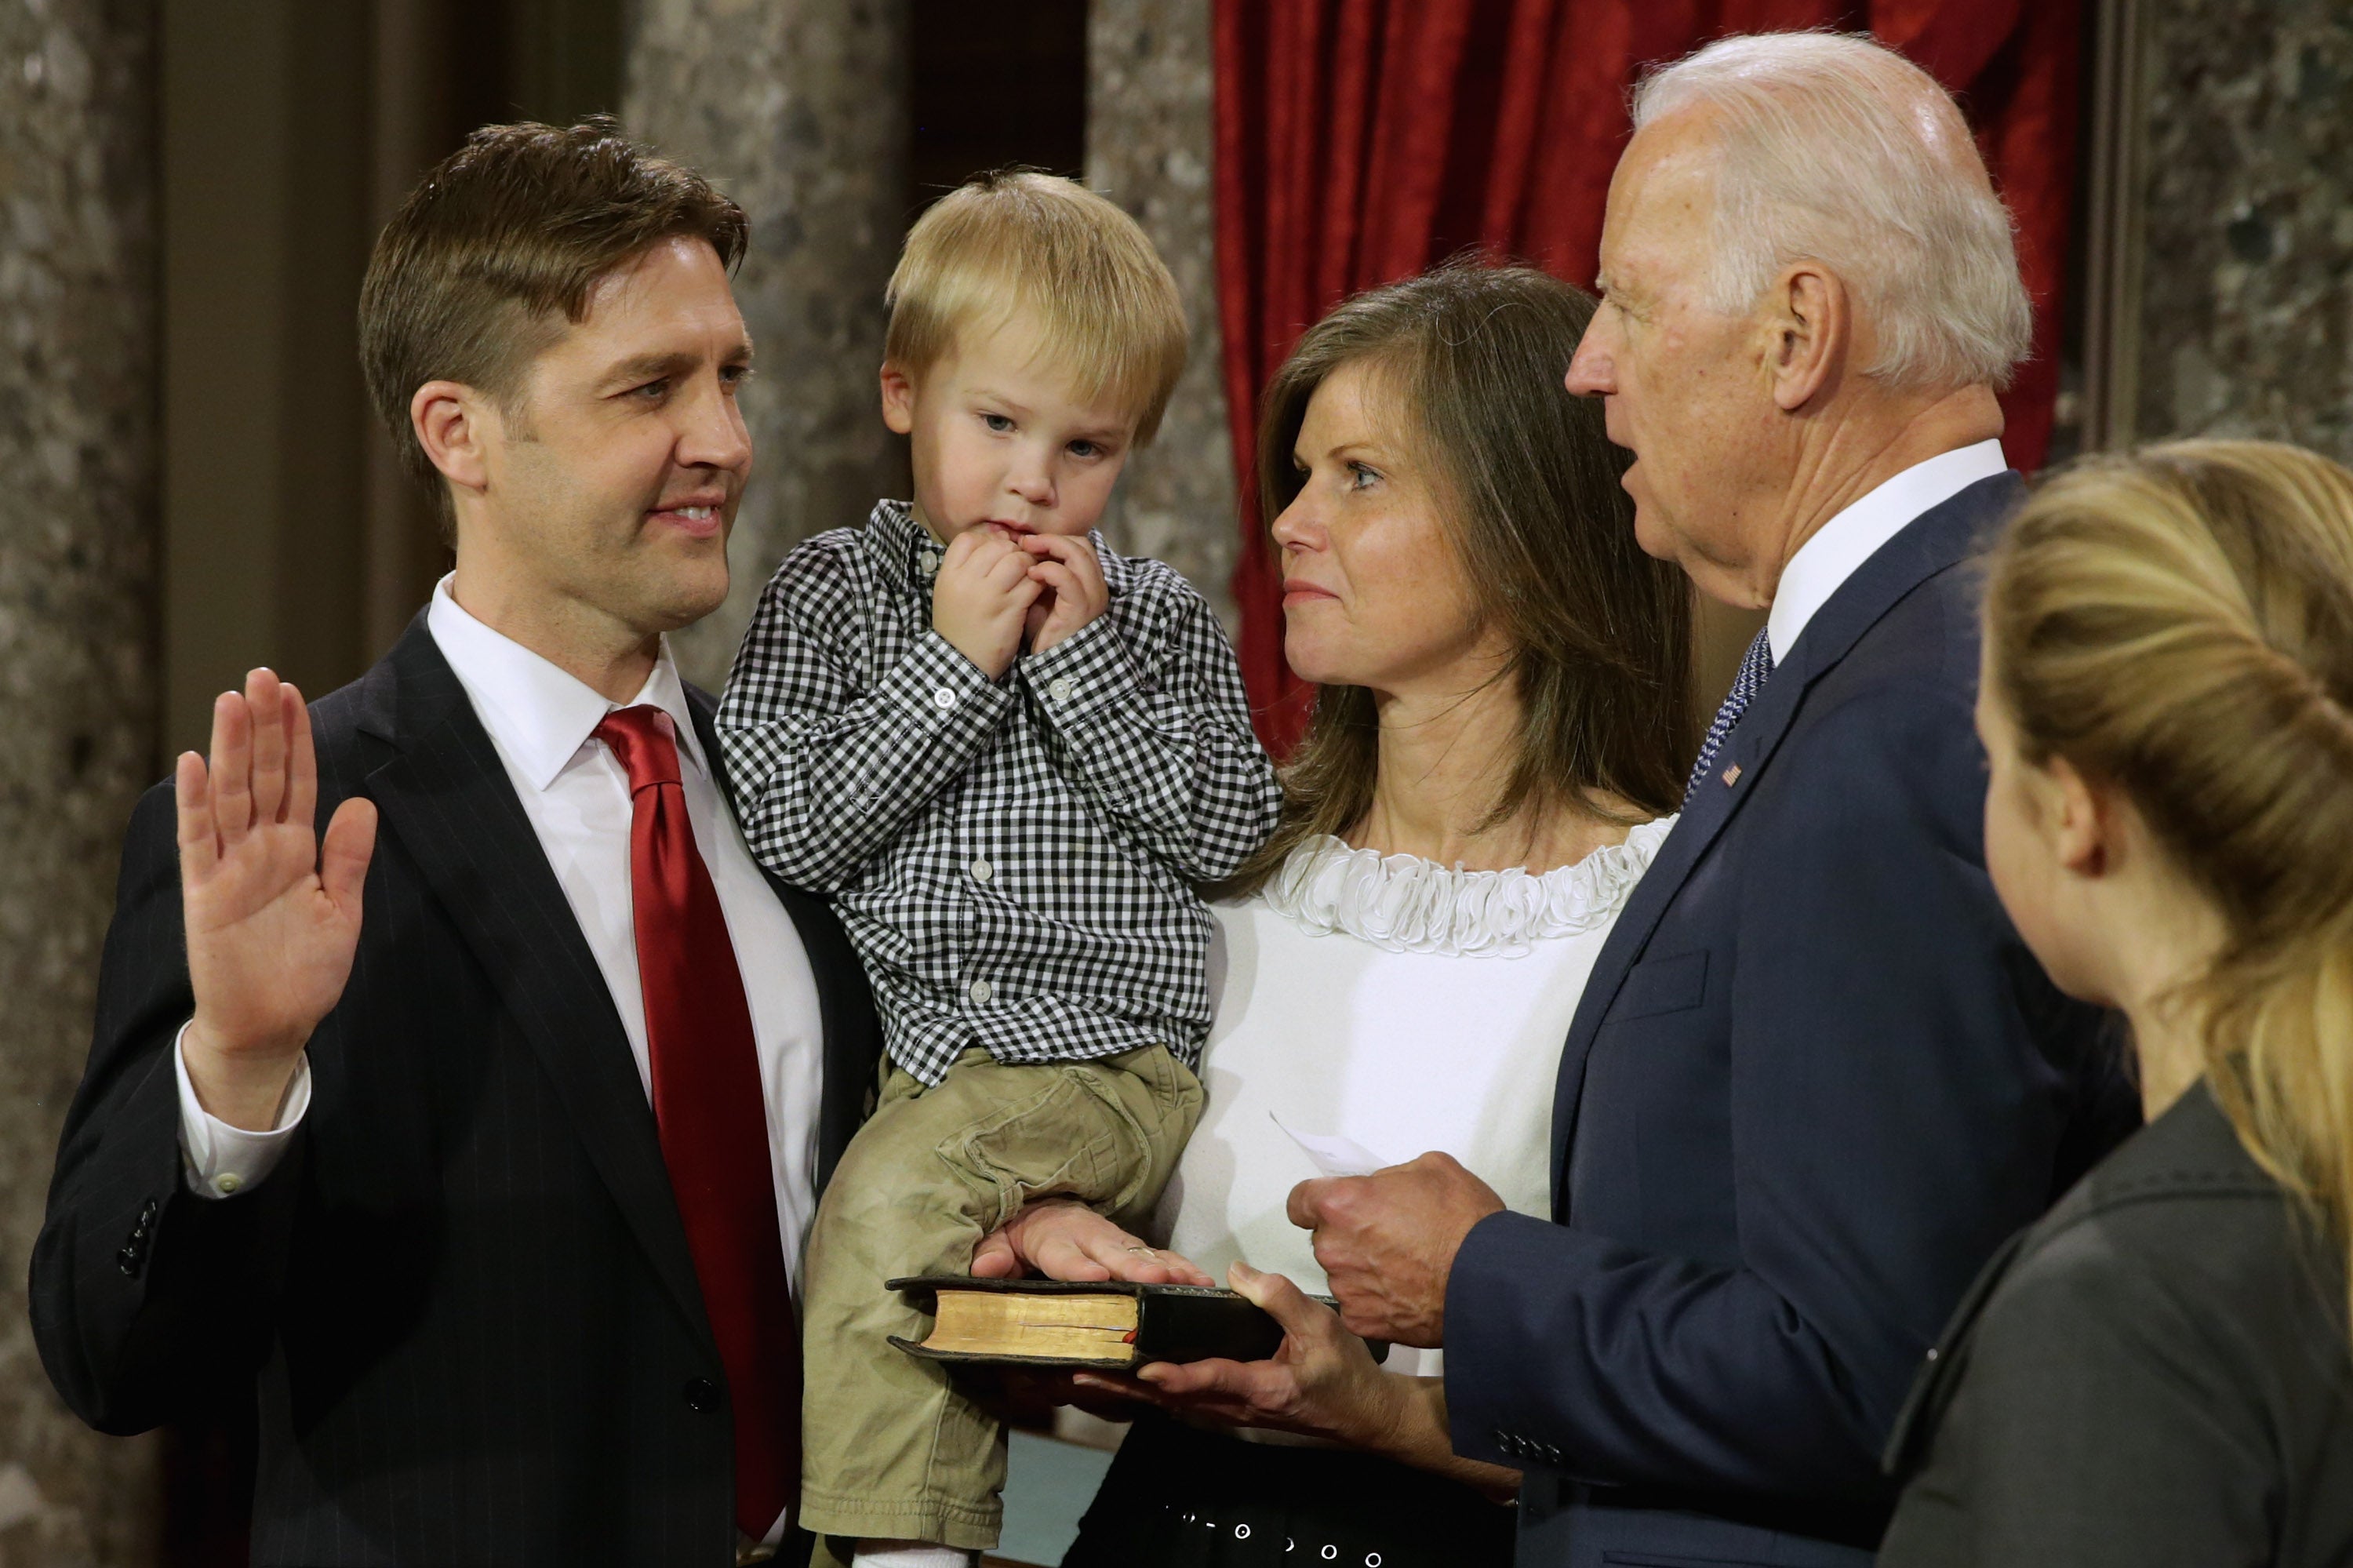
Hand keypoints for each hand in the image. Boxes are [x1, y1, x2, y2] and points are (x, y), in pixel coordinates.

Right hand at [178, 668, 376, 1130]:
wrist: (273, 1026)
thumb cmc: (307, 972)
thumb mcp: (342, 911)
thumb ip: (349, 858)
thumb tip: (361, 801)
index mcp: (296, 849)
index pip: (296, 780)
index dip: (295, 738)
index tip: (293, 692)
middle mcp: (260, 849)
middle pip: (260, 776)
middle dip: (261, 727)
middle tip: (262, 674)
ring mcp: (229, 868)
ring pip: (229, 796)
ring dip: (228, 749)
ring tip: (230, 700)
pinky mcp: (204, 894)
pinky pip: (198, 841)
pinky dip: (195, 804)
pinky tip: (193, 763)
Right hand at [932, 527, 1041, 677]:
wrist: (961, 663)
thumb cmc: (958, 626)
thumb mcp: (950, 592)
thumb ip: (968, 566)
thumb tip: (1000, 539)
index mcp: (949, 575)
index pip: (969, 539)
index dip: (986, 541)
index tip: (995, 556)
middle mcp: (967, 581)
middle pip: (997, 547)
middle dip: (1012, 552)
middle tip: (1017, 567)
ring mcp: (989, 595)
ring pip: (1018, 561)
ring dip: (1028, 566)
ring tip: (1027, 577)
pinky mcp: (1010, 610)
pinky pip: (1032, 583)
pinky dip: (1037, 583)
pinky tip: (1034, 591)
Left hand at [967, 1199, 1212, 1421]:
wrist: (1041, 1208)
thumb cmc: (1018, 1231)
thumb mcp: (997, 1239)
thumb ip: (991, 1253)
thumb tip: (984, 1266)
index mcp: (1053, 1236)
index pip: (1064, 1256)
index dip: (1080, 1268)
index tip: (1097, 1278)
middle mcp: (1090, 1237)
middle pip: (1114, 1253)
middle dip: (1137, 1267)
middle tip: (1158, 1279)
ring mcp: (1115, 1242)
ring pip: (1145, 1254)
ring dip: (1170, 1269)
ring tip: (1195, 1283)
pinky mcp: (1132, 1249)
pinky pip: (1160, 1257)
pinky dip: (1182, 1269)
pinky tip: (1203, 1284)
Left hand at [1019, 533, 1108, 654]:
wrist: (1056, 663)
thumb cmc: (1047, 631)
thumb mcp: (1043, 597)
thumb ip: (1040, 575)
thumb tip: (1021, 553)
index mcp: (1090, 582)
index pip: (1080, 546)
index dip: (1056, 539)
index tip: (1030, 543)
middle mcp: (1096, 586)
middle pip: (1081, 545)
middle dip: (1052, 539)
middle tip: (1026, 542)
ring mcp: (1091, 595)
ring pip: (1078, 554)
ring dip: (1050, 547)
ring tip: (1027, 551)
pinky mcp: (1079, 606)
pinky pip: (1066, 577)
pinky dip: (1047, 569)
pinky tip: (1032, 573)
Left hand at [1093, 1263, 1523, 1501]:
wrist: (1365, 1415)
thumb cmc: (1345, 1374)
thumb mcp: (1320, 1328)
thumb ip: (1278, 1297)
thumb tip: (1236, 1272)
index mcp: (1255, 1387)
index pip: (1202, 1379)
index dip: (1166, 1372)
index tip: (1132, 1362)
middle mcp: (1234, 1407)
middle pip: (1169, 1397)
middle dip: (1123, 1385)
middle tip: (1079, 1371)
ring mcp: (1231, 1412)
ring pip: (1171, 1402)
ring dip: (1130, 1391)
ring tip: (1090, 1376)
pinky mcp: (1232, 1408)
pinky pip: (1183, 1402)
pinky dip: (1152, 1394)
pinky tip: (1132, 1382)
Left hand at [1287, 1152, 1504, 1346]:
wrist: (1489, 1281)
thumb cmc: (1464, 1224)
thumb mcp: (1431, 1168)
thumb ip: (1390, 1176)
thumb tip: (1381, 1189)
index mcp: (1343, 1204)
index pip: (1299, 1202)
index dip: (1317, 1202)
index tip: (1332, 1207)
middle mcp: (1334, 1247)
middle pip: (1325, 1237)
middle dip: (1349, 1234)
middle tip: (1389, 1235)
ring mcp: (1346, 1288)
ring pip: (1343, 1272)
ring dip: (1363, 1268)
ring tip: (1405, 1267)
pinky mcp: (1362, 1321)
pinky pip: (1358, 1304)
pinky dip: (1376, 1300)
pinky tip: (1406, 1292)